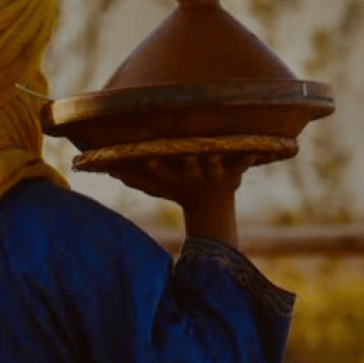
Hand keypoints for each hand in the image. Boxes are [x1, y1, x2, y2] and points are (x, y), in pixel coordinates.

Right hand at [108, 154, 254, 208]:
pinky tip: (256, 150)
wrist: (212, 212)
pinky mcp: (232, 174)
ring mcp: (214, 175)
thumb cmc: (180, 190)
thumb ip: (133, 175)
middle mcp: (193, 177)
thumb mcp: (159, 185)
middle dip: (188, 162)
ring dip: (216, 161)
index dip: (153, 166)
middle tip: (187, 155)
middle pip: (189, 168)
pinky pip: (242, 164)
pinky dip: (249, 158)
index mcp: (176, 178)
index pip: (160, 172)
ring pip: (215, 167)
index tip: (149, 158)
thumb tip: (107, 167)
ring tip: (218, 152)